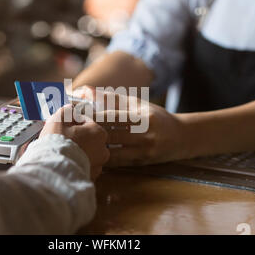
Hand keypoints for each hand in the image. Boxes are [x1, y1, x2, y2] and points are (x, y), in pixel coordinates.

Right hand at [39, 105, 109, 179]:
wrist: (53, 170)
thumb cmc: (57, 143)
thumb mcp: (58, 120)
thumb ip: (65, 111)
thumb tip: (69, 109)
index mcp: (98, 133)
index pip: (86, 122)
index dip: (73, 121)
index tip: (64, 124)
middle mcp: (103, 150)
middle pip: (88, 139)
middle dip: (77, 137)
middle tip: (62, 137)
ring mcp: (98, 166)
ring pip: (87, 154)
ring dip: (78, 151)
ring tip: (62, 151)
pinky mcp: (90, 178)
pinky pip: (83, 167)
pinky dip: (76, 164)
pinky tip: (65, 162)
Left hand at [73, 85, 189, 166]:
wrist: (182, 137)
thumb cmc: (154, 117)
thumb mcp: (137, 104)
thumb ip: (111, 98)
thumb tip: (86, 91)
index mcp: (142, 116)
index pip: (111, 116)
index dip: (91, 115)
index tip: (75, 114)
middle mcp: (144, 134)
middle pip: (109, 135)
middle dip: (89, 132)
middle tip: (71, 131)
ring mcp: (144, 151)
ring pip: (112, 152)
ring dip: (95, 148)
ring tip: (79, 144)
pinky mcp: (142, 163)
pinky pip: (118, 163)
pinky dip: (104, 158)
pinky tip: (92, 154)